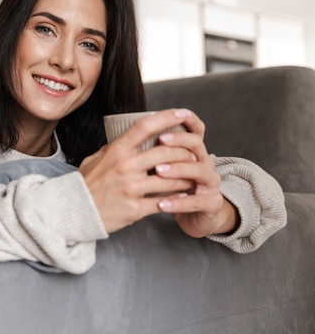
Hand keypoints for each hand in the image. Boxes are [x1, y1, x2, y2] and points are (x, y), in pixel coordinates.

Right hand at [79, 109, 201, 233]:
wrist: (74, 212)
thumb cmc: (85, 184)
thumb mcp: (94, 159)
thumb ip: (112, 148)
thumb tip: (125, 138)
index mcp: (116, 151)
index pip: (145, 127)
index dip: (167, 117)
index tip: (183, 113)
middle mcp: (124, 167)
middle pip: (166, 152)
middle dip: (186, 152)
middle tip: (195, 153)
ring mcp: (130, 189)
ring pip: (170, 179)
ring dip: (186, 177)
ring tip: (193, 176)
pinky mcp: (134, 209)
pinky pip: (163, 203)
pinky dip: (177, 199)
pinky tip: (184, 196)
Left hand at [151, 110, 237, 236]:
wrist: (194, 217)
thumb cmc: (172, 189)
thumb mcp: (160, 169)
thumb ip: (148, 153)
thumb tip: (121, 137)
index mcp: (192, 151)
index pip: (194, 129)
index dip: (186, 121)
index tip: (170, 116)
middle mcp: (205, 162)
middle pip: (197, 145)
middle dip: (178, 142)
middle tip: (160, 142)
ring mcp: (211, 182)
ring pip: (200, 170)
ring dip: (178, 169)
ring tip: (158, 171)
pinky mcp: (212, 202)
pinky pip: (197, 201)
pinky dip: (179, 201)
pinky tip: (162, 203)